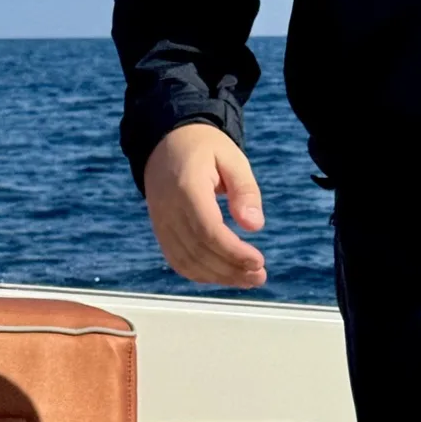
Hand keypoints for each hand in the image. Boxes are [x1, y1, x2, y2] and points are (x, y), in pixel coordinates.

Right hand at [143, 122, 266, 287]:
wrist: (166, 143)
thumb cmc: (205, 149)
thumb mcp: (232, 158)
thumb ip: (245, 190)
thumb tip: (255, 226)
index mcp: (187, 187)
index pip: (208, 229)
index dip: (233, 252)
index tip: (259, 261)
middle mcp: (168, 208)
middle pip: (198, 251)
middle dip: (231, 269)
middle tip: (260, 276)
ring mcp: (160, 222)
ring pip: (186, 261)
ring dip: (218, 277)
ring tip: (248, 279)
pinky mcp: (160, 230)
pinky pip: (177, 260)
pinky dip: (200, 274)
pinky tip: (224, 275)